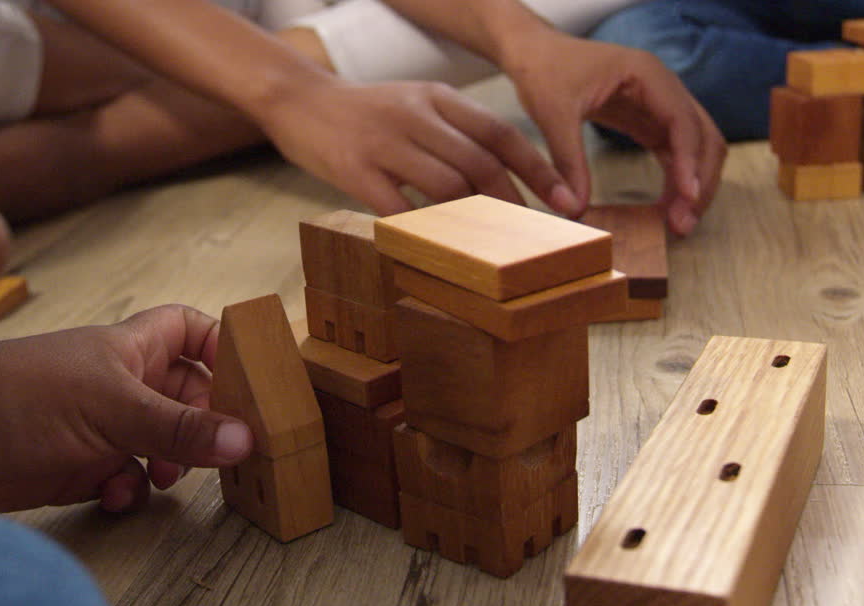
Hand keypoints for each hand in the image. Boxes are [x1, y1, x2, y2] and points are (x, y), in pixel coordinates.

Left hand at [0, 305, 253, 512]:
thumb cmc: (17, 397)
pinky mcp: (81, 467)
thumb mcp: (112, 409)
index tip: (252, 379)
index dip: (223, 347)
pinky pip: (128, 478)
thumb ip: (180, 428)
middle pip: (189, 397)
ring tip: (162, 475)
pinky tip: (112, 494)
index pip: (192, 331)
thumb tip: (246, 439)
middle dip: (206, 425)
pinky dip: (129, 489)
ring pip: (163, 443)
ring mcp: (103, 426)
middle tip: (222, 448)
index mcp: (133, 350)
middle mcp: (122, 384)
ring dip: (170, 464)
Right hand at [255, 74, 576, 216]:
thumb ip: (456, 135)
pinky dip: (421, 231)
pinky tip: (433, 248)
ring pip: (446, 187)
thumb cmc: (368, 113)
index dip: (538, 170)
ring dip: (472, 221)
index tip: (565, 202)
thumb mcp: (417, 105)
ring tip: (488, 249)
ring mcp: (384, 142)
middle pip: (480, 164)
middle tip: (529, 238)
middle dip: (512, 205)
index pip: (502, 134)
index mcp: (438, 98)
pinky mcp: (354, 169)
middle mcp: (416, 116)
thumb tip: (502, 183)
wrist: (298, 99)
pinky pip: (398, 207)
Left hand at [502, 33, 725, 235]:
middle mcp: (663, 87)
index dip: (689, 160)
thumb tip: (576, 208)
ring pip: (696, 148)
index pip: (682, 120)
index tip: (687, 197)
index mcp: (646, 73)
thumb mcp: (552, 114)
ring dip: (694, 184)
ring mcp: (660, 105)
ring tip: (679, 224)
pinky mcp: (650, 121)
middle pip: (704, 136)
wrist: (535, 52)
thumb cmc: (544, 69)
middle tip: (684, 223)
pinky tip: (667, 208)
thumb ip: (567, 161)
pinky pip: (675, 153)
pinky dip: (676, 181)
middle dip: (699, 180)